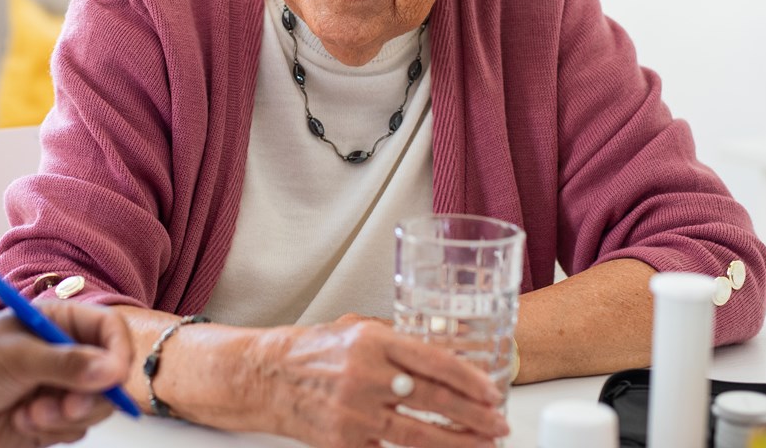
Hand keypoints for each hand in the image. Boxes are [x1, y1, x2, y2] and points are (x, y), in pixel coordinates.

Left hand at [0, 300, 132, 447]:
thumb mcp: (17, 359)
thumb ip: (68, 364)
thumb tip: (113, 370)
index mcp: (59, 322)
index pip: (109, 331)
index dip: (119, 352)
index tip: (115, 376)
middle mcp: (63, 354)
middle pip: (110, 374)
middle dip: (90, 395)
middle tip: (67, 407)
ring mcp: (56, 387)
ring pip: (95, 406)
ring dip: (66, 416)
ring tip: (31, 414)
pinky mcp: (46, 419)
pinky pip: (74, 429)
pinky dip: (53, 431)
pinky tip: (21, 422)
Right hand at [249, 319, 508, 447]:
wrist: (267, 376)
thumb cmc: (314, 351)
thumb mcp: (357, 329)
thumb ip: (398, 338)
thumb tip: (444, 344)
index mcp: (373, 342)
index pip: (433, 361)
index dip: (468, 379)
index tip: (491, 391)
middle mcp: (366, 376)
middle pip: (433, 399)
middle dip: (474, 416)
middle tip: (499, 424)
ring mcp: (355, 413)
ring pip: (418, 434)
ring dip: (457, 443)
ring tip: (483, 445)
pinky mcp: (345, 441)